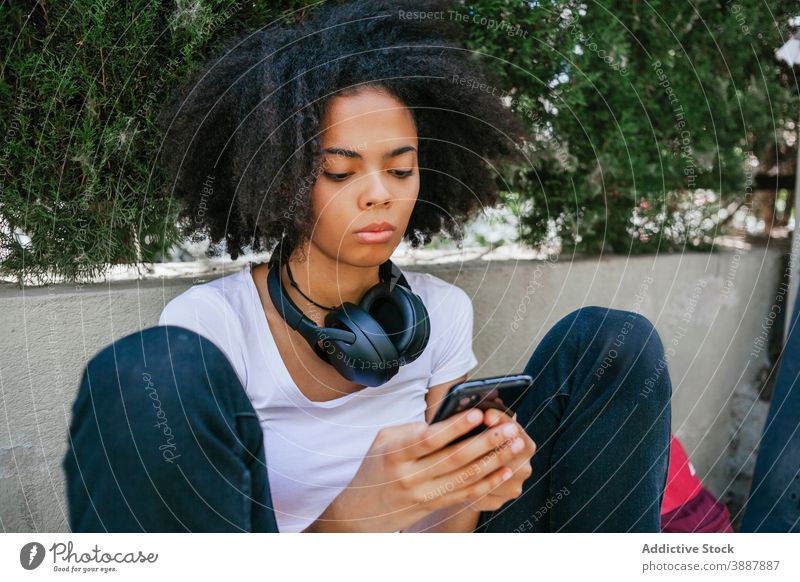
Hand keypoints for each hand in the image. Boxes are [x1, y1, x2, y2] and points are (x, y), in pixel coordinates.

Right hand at [318, 408, 528, 531]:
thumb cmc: (376, 467)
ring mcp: (424, 494)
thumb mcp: (382, 440)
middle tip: (509, 428)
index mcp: (395, 454)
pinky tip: (505, 470)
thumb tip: (445, 421)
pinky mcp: (435, 506)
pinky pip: (466, 494)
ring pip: (465, 477)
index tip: (477, 413)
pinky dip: (488, 483)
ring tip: (515, 444)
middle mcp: (410, 476)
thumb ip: (411, 429)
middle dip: (486, 442)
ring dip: (495, 460)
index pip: (429, 439)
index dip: (455, 427)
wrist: (361, 511)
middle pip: (454, 458)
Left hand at [459, 408, 535, 512]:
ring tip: (452, 453)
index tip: (486, 414)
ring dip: (473, 465)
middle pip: (506, 457)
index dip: (502, 422)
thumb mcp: (485, 426)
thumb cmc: (479, 440)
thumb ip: (488, 415)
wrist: (472, 473)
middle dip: (486, 442)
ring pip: (492, 479)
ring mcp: (512, 488)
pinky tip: (451, 476)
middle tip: (467, 432)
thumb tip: (485, 397)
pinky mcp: (498, 502)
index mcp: (525, 445)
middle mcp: (523, 469)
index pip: (518, 433)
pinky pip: (481, 496)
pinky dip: (467, 486)